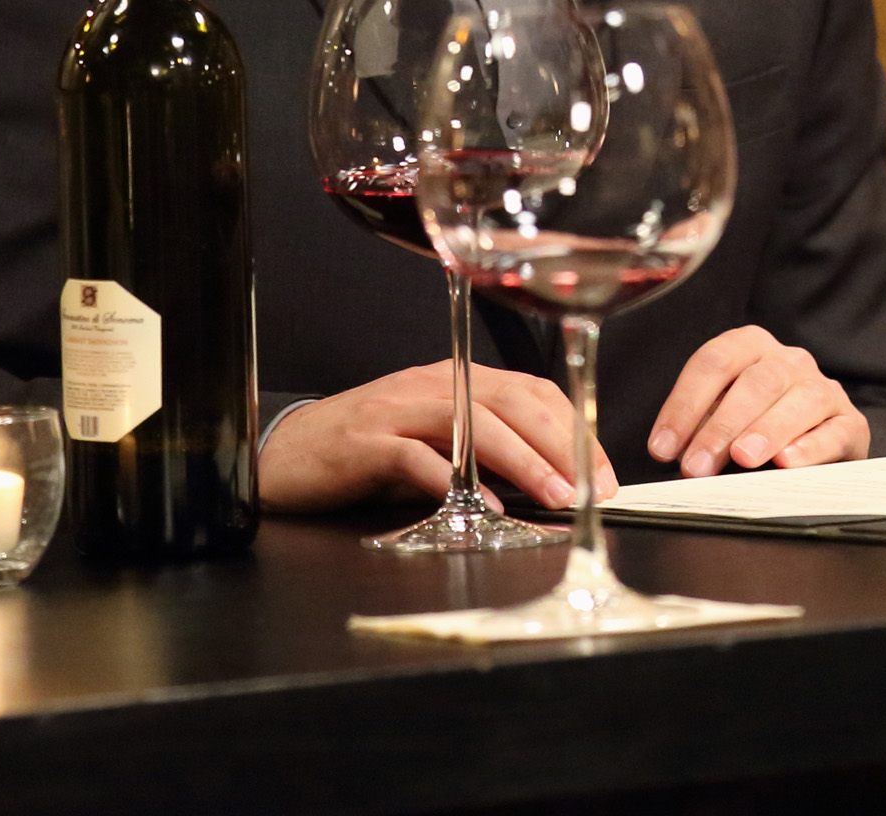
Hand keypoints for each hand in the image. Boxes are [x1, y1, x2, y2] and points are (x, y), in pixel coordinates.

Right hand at [257, 363, 617, 513]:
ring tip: (555, 497)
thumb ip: (483, 453)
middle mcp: (433, 385)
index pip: (532, 392)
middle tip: (590, 488)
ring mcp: (399, 410)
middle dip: (561, 446)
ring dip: (523, 462)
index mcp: (457, 380)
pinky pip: (419, 458)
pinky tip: (483, 506)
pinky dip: (455, 482)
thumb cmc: (365, 455)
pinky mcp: (366, 442)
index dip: (573, 429)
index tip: (601, 471)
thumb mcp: (435, 445)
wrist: (285, 456)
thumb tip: (544, 482)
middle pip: (513, 403)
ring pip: (476, 424)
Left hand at [646, 326, 868, 477]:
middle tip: (697, 465)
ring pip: (800, 399)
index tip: (663, 448)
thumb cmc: (753, 428)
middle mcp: (790, 361)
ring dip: (767, 430)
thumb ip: (699, 427)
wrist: (813, 444)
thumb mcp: (721, 418)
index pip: (715, 362)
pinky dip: (811, 447)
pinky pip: (836, 430)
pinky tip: (788, 462)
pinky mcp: (851, 424)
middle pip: (757, 382)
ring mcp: (824, 390)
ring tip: (742, 458)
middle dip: (722, 425)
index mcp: (752, 347)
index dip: (684, 404)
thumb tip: (671, 452)